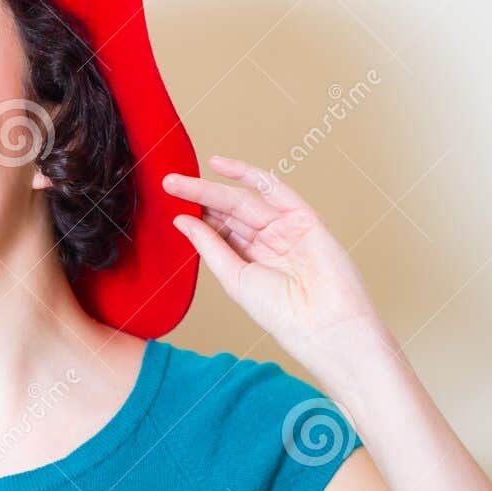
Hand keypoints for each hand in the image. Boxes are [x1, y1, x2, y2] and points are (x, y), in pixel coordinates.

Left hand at [164, 155, 389, 370]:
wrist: (323, 325)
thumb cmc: (282, 313)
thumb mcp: (234, 277)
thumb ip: (209, 246)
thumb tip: (181, 220)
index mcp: (252, 259)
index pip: (219, 230)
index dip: (195, 216)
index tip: (168, 205)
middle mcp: (269, 241)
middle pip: (228, 212)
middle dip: (197, 197)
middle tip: (168, 184)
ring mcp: (287, 228)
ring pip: (244, 200)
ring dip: (212, 188)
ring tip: (179, 181)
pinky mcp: (305, 218)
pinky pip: (275, 190)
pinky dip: (249, 175)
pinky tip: (220, 165)